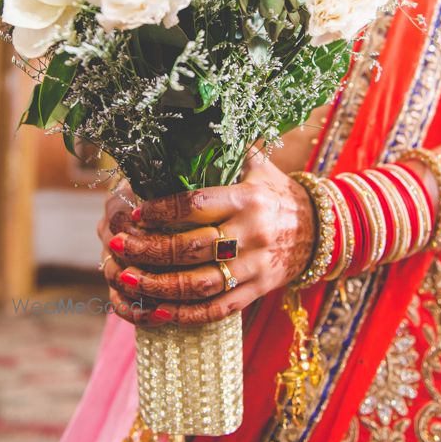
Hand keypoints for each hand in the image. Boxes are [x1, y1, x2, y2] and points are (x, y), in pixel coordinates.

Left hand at [96, 157, 314, 325]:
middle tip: (116, 245)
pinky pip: (217, 309)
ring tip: (126, 279)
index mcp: (247, 199)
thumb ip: (226, 151)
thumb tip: (186, 127)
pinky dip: (185, 314)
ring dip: (159, 286)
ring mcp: (255, 266)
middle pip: (192, 247)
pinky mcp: (257, 291)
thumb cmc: (278, 193)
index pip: (197, 204)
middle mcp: (252, 234)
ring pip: (200, 284)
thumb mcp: (258, 166)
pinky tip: (156, 312)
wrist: (324, 229)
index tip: (134, 211)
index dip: (161, 210)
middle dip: (148, 249)